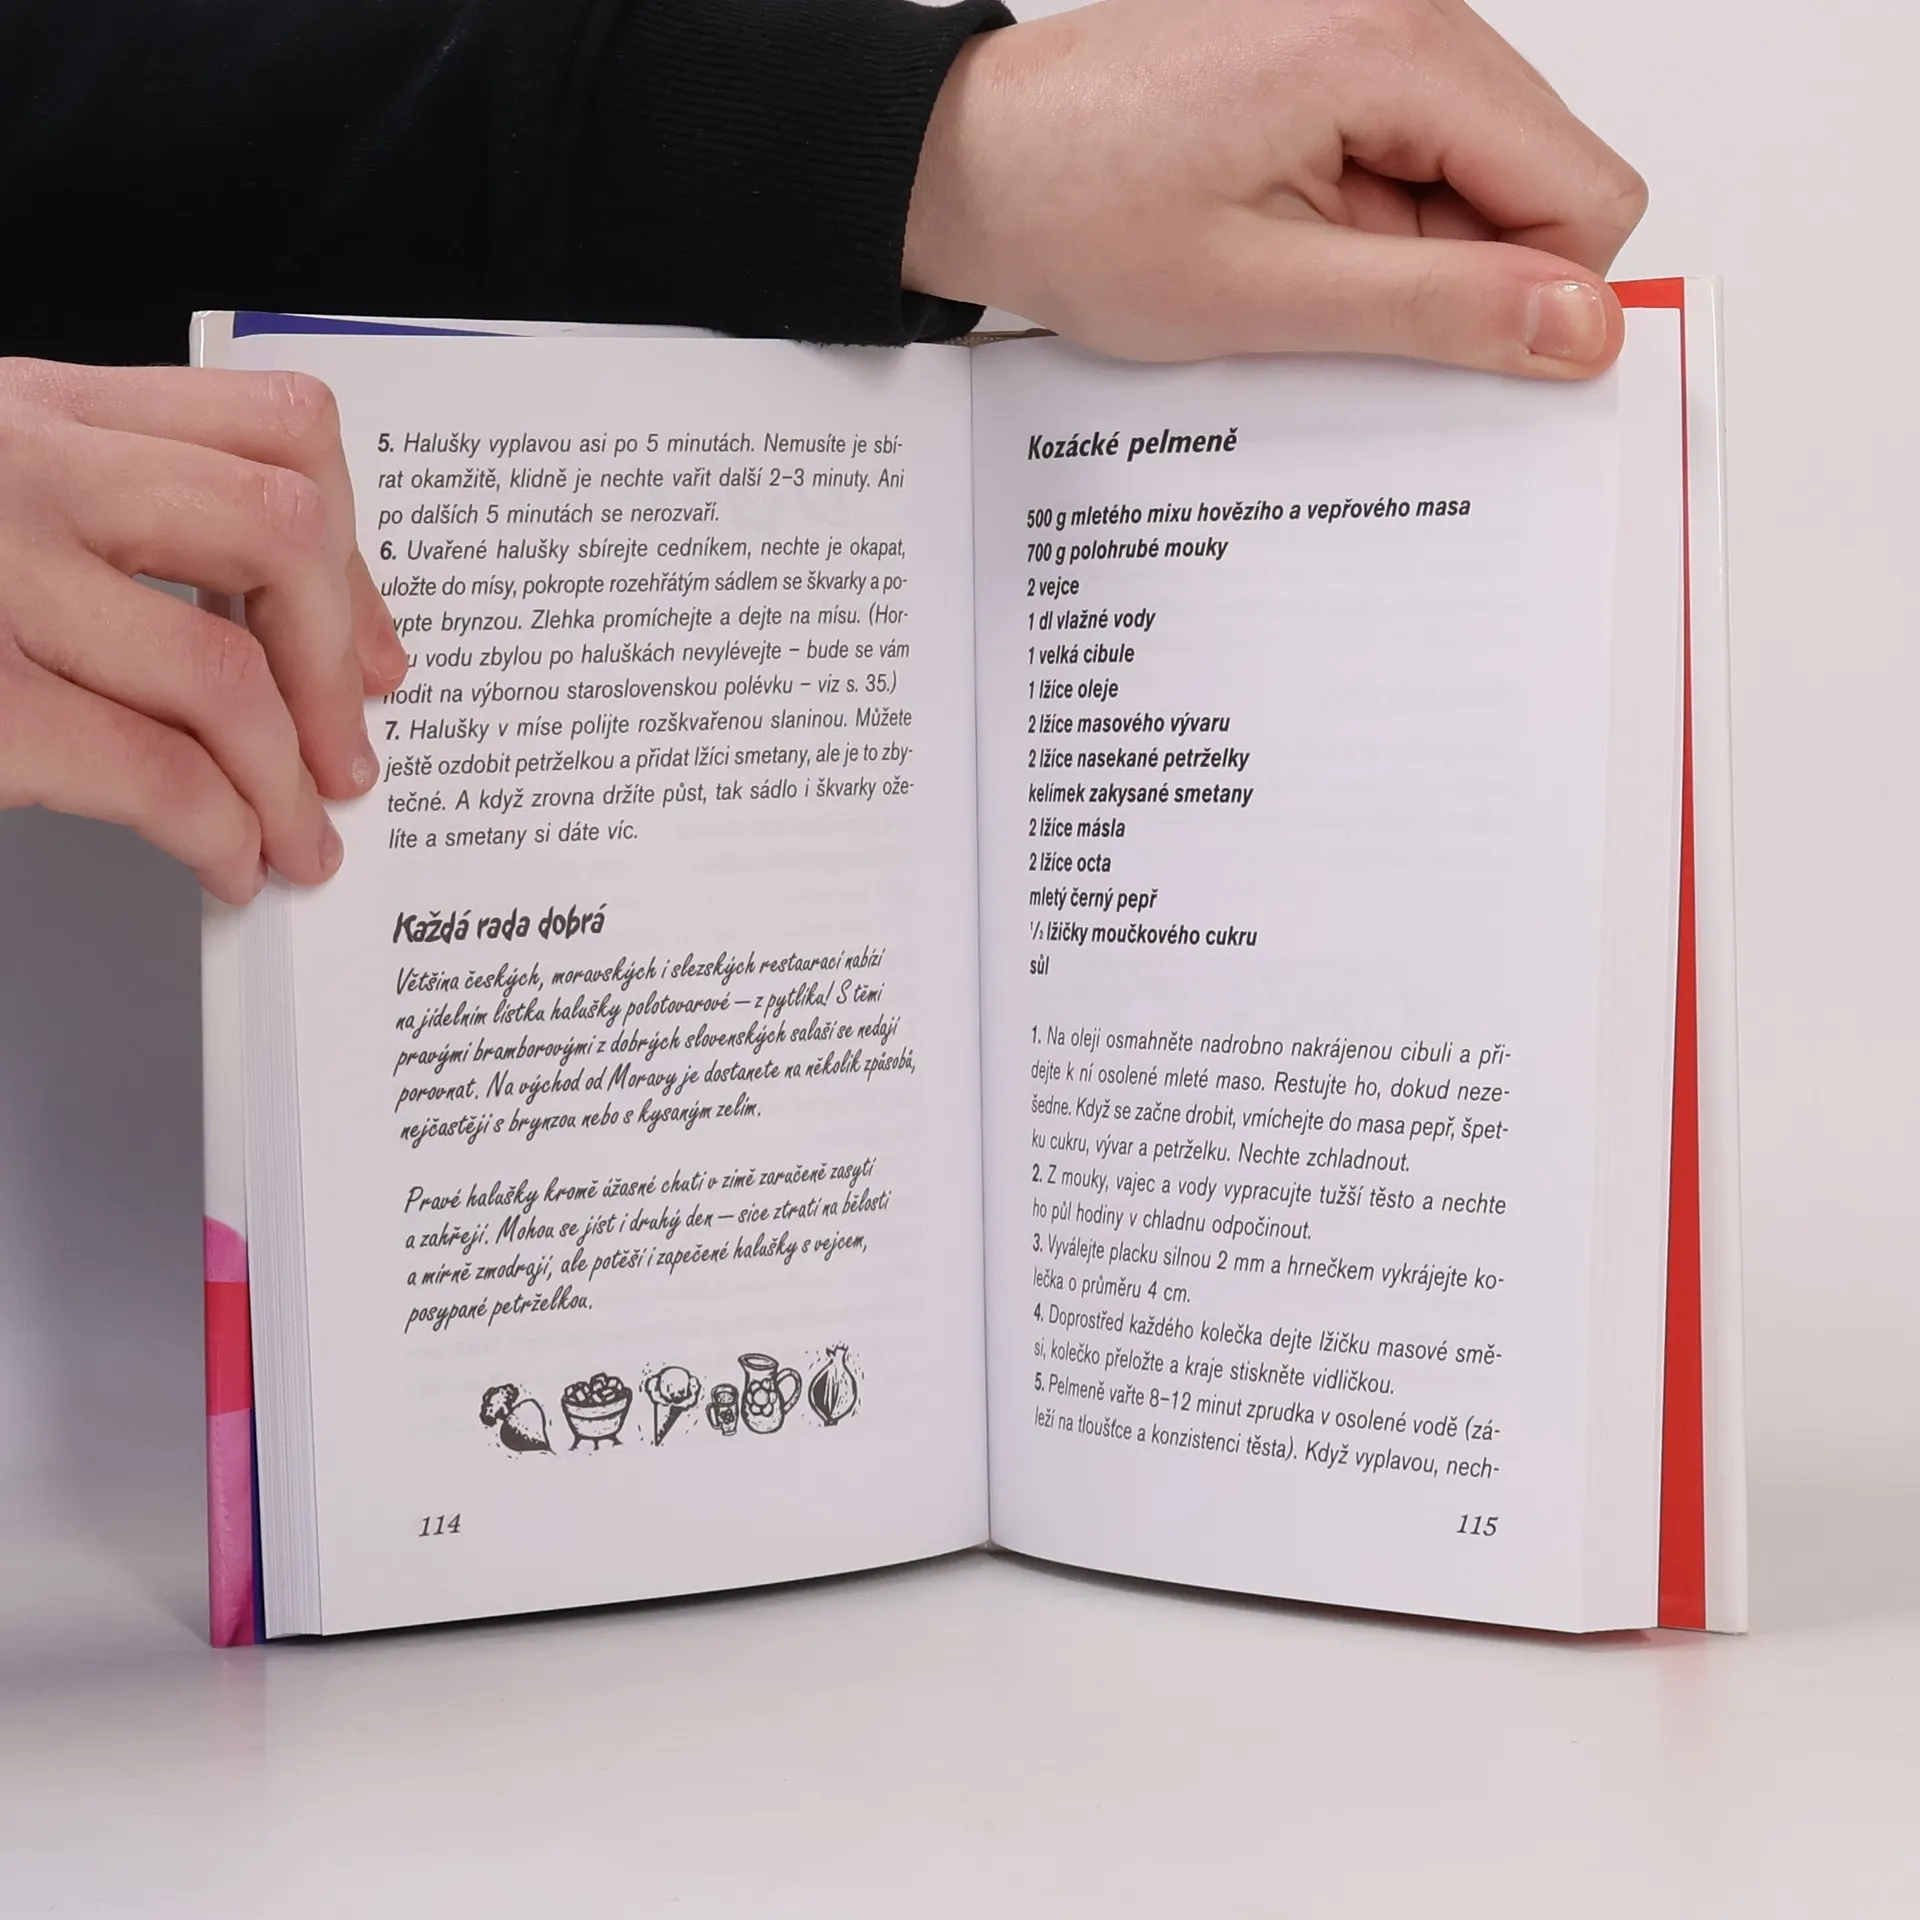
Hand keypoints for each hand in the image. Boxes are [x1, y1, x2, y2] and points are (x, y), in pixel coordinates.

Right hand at [0, 358, 406, 901]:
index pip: (272, 429)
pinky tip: (226, 862)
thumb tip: (265, 624)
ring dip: (290, 780)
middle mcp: (19, 468)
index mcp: (35, 409)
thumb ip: (101, 506)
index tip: (371, 644)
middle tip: (349, 751)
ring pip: (228, 671)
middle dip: (341, 664)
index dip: (351, 552)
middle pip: (281, 527)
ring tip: (299, 836)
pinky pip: (154, 772)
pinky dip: (221, 833)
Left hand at [905, 0, 1646, 375]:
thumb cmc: (1079, 210)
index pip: (1586, 191)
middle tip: (1333, 311)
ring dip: (1403, 260)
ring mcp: (1370, 34)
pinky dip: (1366, 231)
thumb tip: (1581, 328)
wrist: (971, 163)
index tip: (1445, 354)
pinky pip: (1412, 165)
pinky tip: (1283, 249)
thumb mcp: (1266, 293)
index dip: (1532, 298)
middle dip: (1463, 277)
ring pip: (1477, 182)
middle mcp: (1402, 15)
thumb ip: (1436, 310)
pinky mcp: (1337, 63)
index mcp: (1398, 49)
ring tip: (1289, 274)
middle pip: (1540, 180)